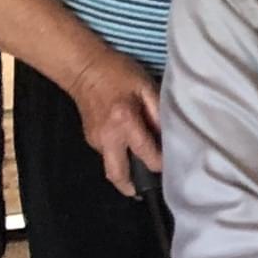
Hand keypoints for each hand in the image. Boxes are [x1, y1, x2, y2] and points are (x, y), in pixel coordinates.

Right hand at [67, 48, 162, 196]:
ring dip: (127, 172)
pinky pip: (107, 155)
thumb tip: (169, 134)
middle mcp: (107, 138)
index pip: (146, 155)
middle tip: (149, 190)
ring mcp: (95, 140)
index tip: (174, 166)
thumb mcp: (146, 86)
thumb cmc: (118, 73)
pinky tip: (132, 151)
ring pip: (112, 167)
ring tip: (146, 170)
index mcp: (124, 123)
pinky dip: (120, 157)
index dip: (161, 164)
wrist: (83, 68)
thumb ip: (158, 112)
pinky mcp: (90, 139)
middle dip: (133, 187)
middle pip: (118, 175)